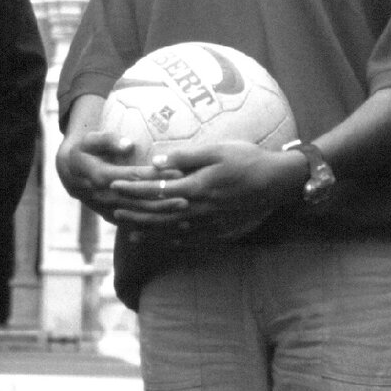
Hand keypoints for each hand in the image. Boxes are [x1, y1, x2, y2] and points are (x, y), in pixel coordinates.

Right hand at [56, 125, 187, 223]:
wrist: (69, 174)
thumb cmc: (83, 152)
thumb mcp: (88, 141)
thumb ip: (108, 140)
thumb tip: (129, 144)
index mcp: (101, 176)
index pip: (134, 177)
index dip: (155, 176)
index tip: (177, 172)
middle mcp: (106, 196)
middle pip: (139, 201)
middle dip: (163, 201)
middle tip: (187, 197)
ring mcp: (109, 210)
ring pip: (138, 216)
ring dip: (162, 217)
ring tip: (185, 214)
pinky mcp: (113, 218)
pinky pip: (134, 226)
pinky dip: (153, 229)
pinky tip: (171, 230)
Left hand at [108, 141, 305, 243]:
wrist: (278, 182)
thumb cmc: (248, 159)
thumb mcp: (217, 150)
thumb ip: (186, 157)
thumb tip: (156, 162)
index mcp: (196, 188)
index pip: (155, 191)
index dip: (133, 189)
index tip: (114, 186)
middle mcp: (199, 210)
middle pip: (159, 215)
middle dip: (134, 213)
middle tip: (112, 211)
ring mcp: (209, 224)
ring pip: (171, 231)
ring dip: (148, 231)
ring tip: (129, 231)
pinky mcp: (220, 233)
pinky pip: (190, 241)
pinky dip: (171, 241)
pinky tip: (160, 240)